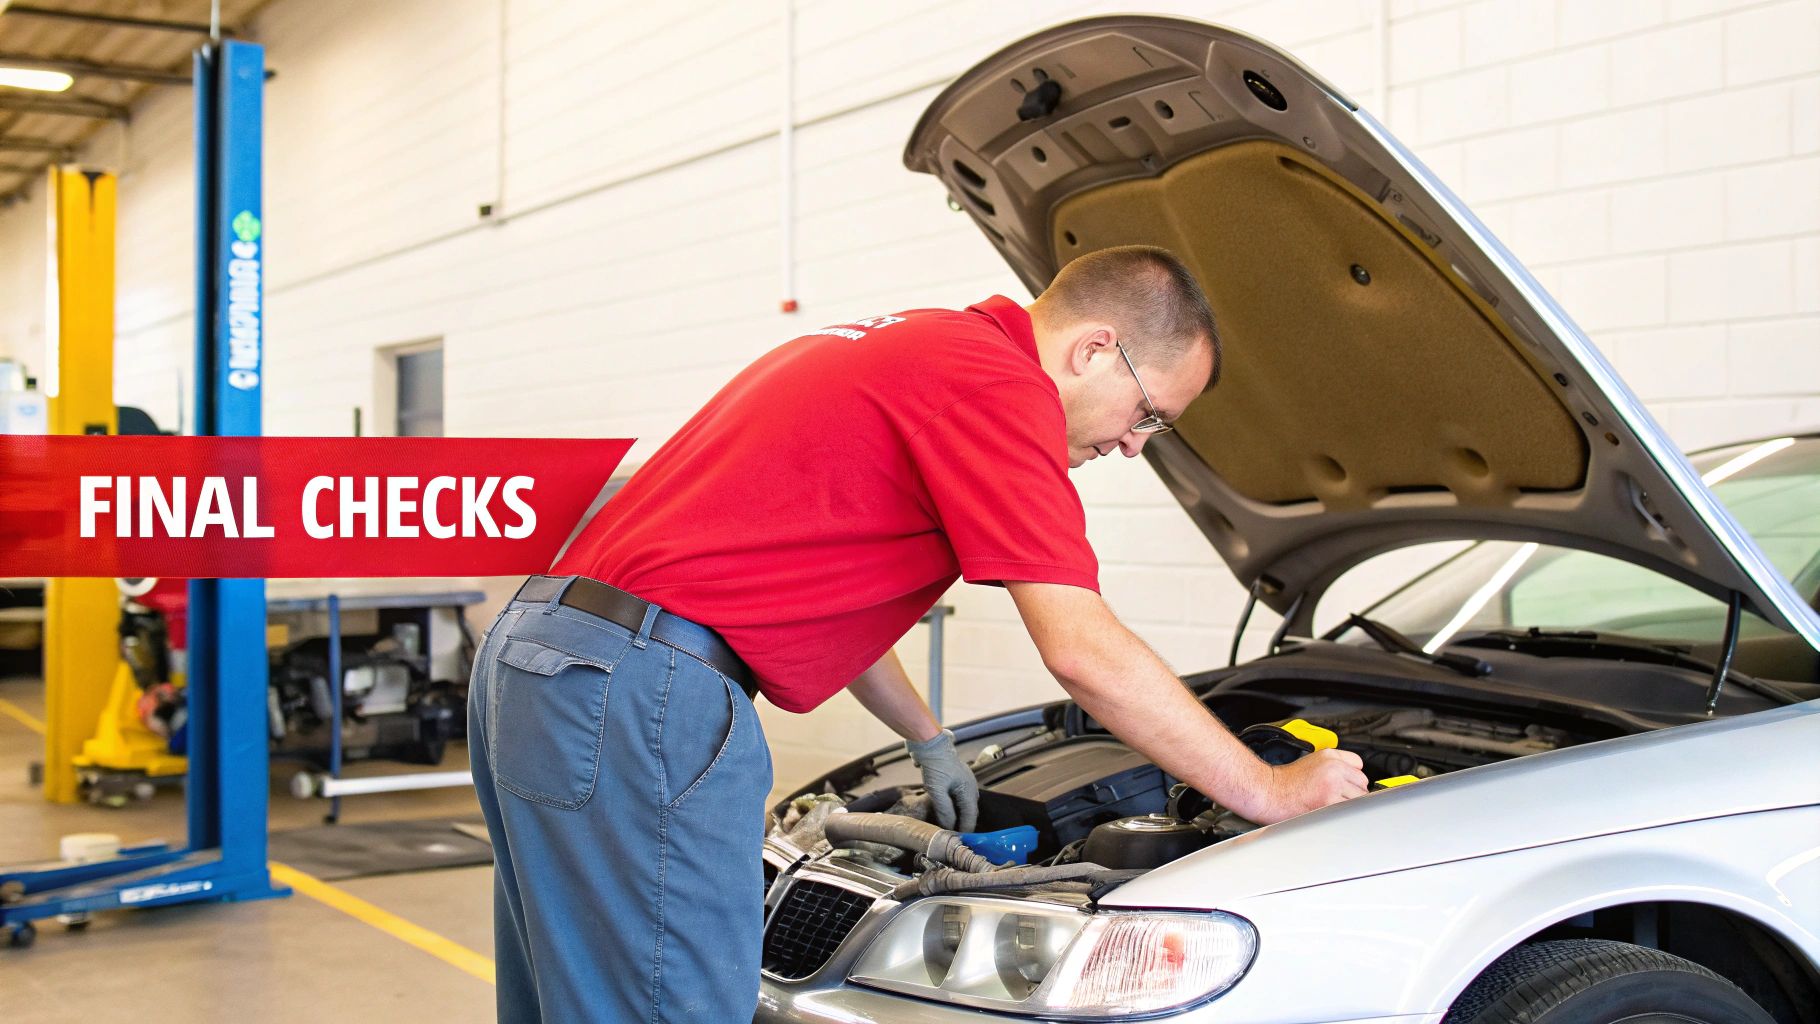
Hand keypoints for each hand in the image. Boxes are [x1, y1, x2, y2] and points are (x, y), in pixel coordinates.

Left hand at [906, 728, 978, 831]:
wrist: (929, 743)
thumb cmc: (935, 766)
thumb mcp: (937, 790)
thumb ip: (944, 810)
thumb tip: (948, 827)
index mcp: (969, 790)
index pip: (971, 816)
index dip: (965, 829)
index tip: (959, 841)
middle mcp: (970, 787)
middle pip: (969, 811)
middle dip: (962, 824)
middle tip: (954, 836)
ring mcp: (963, 782)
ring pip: (963, 804)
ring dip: (958, 815)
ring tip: (949, 826)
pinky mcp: (955, 778)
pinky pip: (957, 797)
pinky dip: (953, 806)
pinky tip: (945, 811)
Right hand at [1250, 748, 1366, 824]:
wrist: (1269, 793)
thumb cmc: (1285, 782)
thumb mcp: (1310, 761)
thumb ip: (1332, 765)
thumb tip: (1350, 778)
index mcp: (1329, 756)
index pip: (1358, 763)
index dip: (1352, 775)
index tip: (1347, 783)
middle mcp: (1333, 768)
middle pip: (1362, 783)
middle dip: (1353, 791)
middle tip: (1338, 797)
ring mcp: (1333, 785)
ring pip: (1359, 798)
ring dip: (1349, 804)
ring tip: (1333, 805)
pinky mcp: (1330, 801)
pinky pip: (1349, 810)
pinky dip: (1343, 813)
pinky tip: (1330, 812)